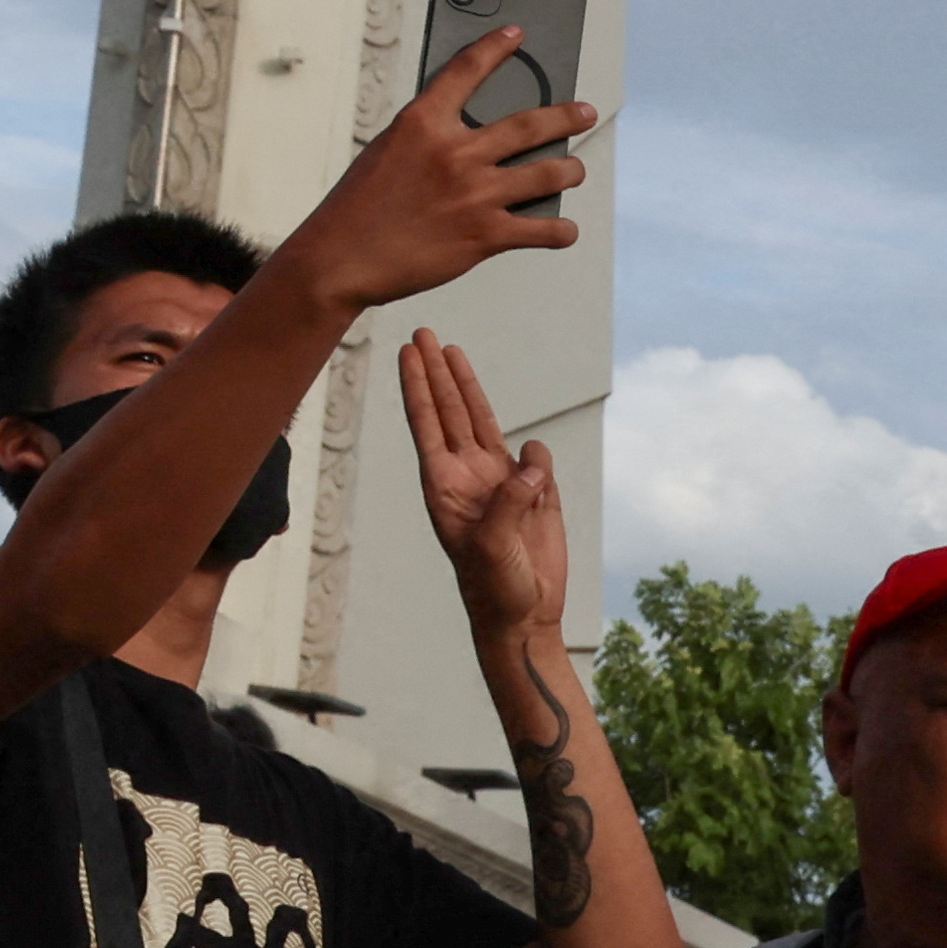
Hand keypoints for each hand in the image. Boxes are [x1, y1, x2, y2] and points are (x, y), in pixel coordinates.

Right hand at [272, 31, 590, 319]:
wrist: (342, 257)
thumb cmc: (357, 209)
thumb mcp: (385, 153)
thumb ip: (425, 140)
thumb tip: (463, 140)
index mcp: (422, 124)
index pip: (466, 71)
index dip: (494, 48)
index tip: (514, 36)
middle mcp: (455, 153)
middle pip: (528, 124)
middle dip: (565, 117)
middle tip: (582, 113)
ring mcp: (475, 194)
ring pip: (547, 174)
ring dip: (570, 171)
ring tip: (576, 171)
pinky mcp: (486, 234)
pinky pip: (542, 230)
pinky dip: (559, 231)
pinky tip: (563, 230)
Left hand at [400, 332, 566, 637]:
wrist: (525, 615)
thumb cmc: (495, 587)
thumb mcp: (493, 548)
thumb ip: (508, 504)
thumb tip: (530, 466)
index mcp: (444, 485)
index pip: (427, 423)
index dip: (418, 385)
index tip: (408, 352)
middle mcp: (467, 475)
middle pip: (449, 410)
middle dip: (435, 371)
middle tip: (423, 332)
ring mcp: (499, 482)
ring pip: (483, 422)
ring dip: (468, 387)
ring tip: (453, 352)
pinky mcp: (534, 494)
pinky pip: (536, 460)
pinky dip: (538, 459)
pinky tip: (537, 474)